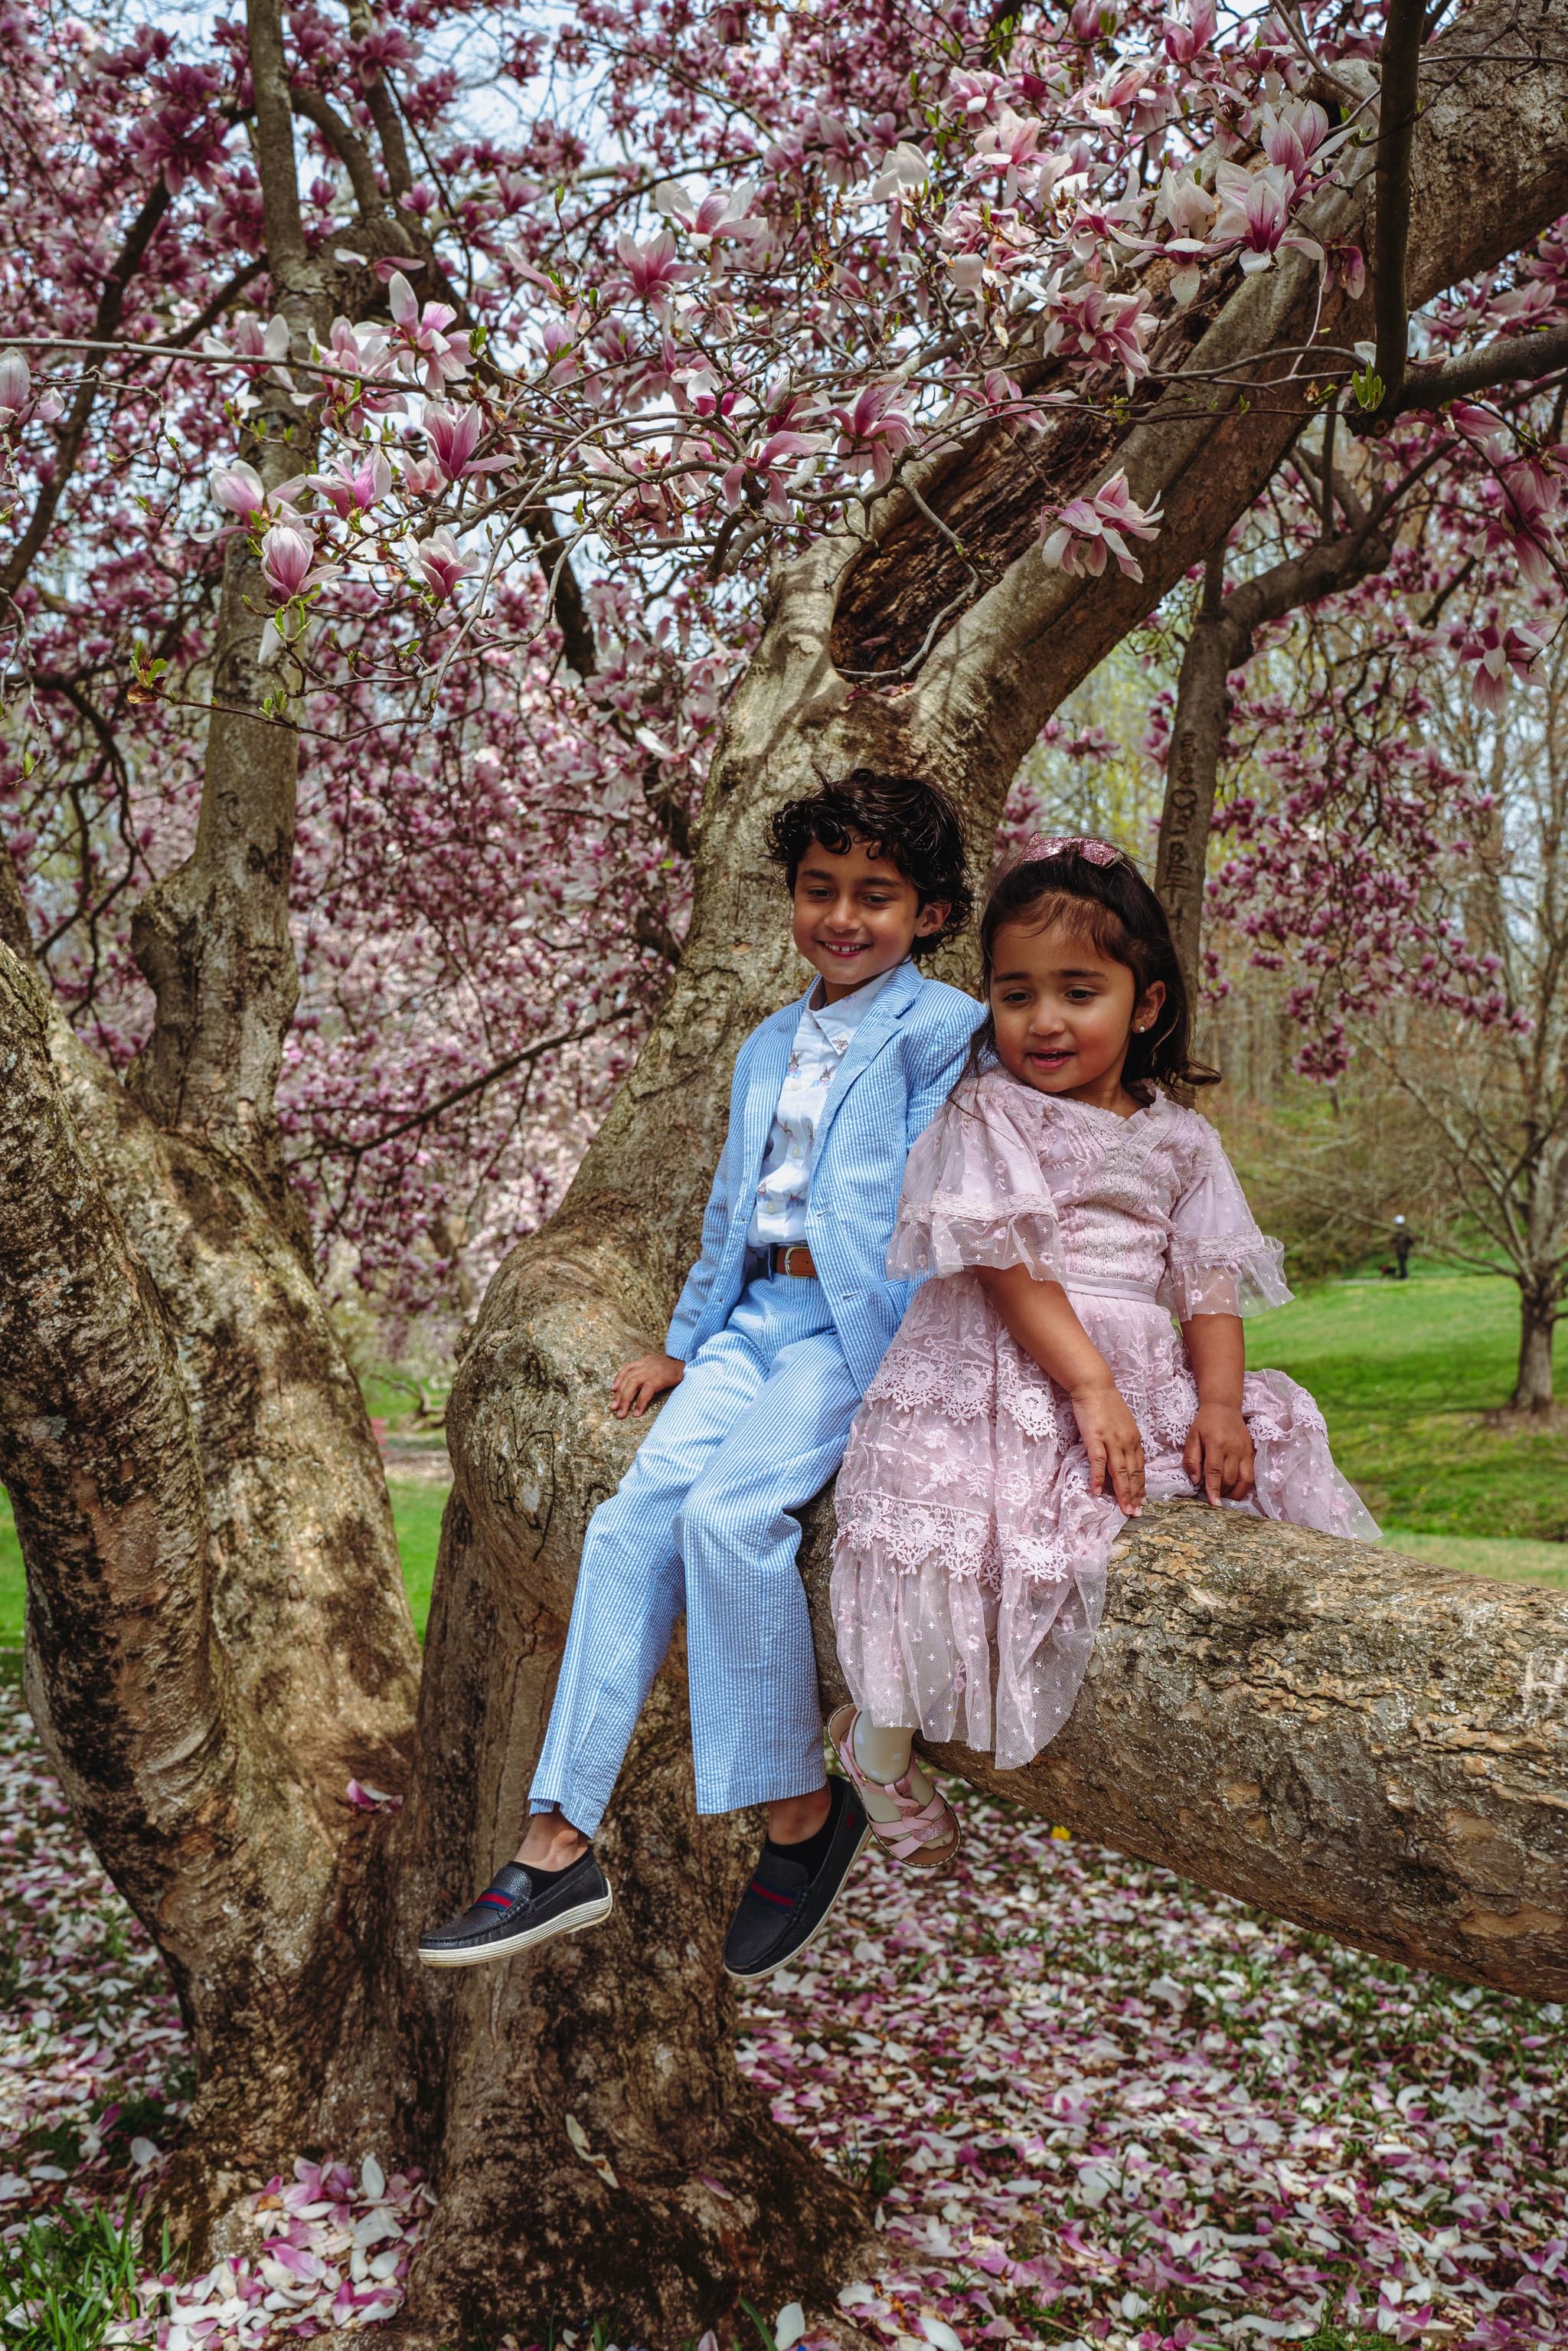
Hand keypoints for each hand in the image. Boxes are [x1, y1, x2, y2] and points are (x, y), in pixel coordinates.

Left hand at [612, 1352, 684, 1417]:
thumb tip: (639, 1385)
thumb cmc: (677, 1369)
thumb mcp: (661, 1365)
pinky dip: (640, 1402)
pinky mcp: (659, 1378)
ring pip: (633, 1384)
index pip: (628, 1368)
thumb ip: (650, 1371)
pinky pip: (646, 1391)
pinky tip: (637, 1412)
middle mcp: (647, 1364)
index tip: (612, 1390)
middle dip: (619, 1395)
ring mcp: (652, 1371)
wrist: (691, 1365)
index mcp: (647, 1360)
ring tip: (622, 1413)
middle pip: (628, 1379)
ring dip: (625, 1400)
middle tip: (614, 1409)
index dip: (618, 1379)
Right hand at [1070, 1381, 1145, 1514]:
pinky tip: (1098, 1492)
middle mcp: (1127, 1442)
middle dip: (1135, 1495)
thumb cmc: (1106, 1404)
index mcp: (1134, 1439)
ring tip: (1125, 1509)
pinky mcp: (1096, 1438)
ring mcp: (1112, 1441)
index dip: (1141, 1486)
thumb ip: (1124, 1441)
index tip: (1142, 1501)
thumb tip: (1123, 1457)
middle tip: (1136, 1513)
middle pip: (1133, 1473)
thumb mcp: (1122, 1424)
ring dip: (1123, 1492)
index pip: (1140, 1467)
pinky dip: (1099, 1478)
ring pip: (1120, 1471)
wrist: (1094, 1386)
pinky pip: (1099, 1462)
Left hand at [1183, 1402, 1254, 1502]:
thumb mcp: (1192, 1437)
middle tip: (1212, 1496)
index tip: (1214, 1504)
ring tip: (1224, 1496)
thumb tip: (1195, 1481)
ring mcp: (1245, 1451)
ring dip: (1235, 1493)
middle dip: (1222, 1492)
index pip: (1215, 1471)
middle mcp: (1234, 1449)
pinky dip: (1244, 1487)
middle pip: (1230, 1479)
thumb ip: (1191, 1459)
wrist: (1224, 1407)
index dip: (1214, 1489)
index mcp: (1216, 1444)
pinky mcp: (1252, 1453)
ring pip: (1245, 1480)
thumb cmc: (1205, 1424)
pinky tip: (1234, 1489)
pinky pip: (1252, 1475)